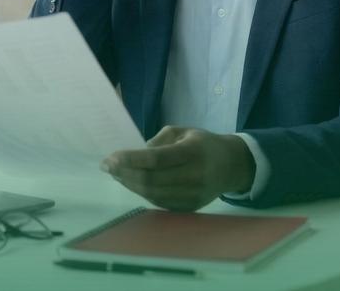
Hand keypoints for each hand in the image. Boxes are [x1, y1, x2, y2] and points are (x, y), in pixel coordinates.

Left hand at [100, 126, 256, 211]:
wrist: (232, 166)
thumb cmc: (203, 144)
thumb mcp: (183, 131)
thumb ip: (159, 140)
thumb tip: (135, 155)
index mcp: (193, 152)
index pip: (156, 159)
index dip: (131, 160)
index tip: (110, 158)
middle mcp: (194, 176)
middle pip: (151, 180)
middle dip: (124, 174)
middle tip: (108, 166)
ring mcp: (193, 195)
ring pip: (152, 194)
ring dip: (130, 185)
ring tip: (116, 174)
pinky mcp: (190, 208)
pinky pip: (159, 202)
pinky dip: (142, 193)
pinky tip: (132, 183)